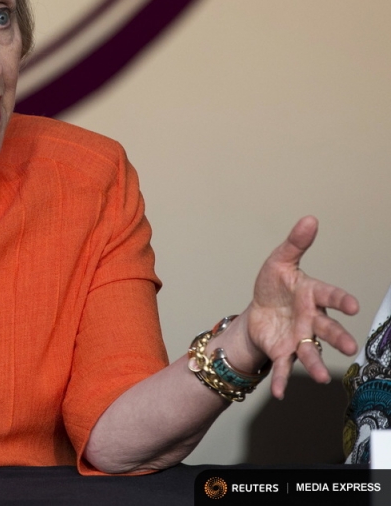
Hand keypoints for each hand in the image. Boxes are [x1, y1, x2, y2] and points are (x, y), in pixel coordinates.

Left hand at [243, 216, 358, 398]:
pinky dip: (282, 380)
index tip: (352, 305)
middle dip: (338, 338)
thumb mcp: (279, 261)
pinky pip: (284, 366)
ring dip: (316, 364)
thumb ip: (295, 244)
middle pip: (326, 328)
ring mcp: (299, 337)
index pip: (329, 295)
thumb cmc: (275, 285)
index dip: (340, 300)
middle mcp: (310, 319)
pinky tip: (280, 394)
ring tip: (321, 377)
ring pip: (310, 352)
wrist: (259, 309)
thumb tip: (310, 218)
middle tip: (350, 348)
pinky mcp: (284, 351)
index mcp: (311, 295)